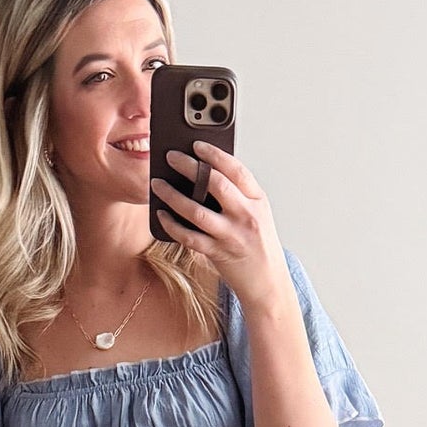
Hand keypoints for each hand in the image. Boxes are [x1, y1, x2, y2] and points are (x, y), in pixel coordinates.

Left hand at [151, 141, 291, 315]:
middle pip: (215, 184)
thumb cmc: (258, 244)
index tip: (196, 144)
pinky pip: (189, 237)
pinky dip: (172, 225)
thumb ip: (237, 194)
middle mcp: (246, 215)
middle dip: (190, 167)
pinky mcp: (218, 253)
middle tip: (170, 157)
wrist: (267, 281)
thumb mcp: (257, 213)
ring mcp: (232, 235)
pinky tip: (161, 215)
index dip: (215, 154)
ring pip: (197, 211)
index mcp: (257, 200)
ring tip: (158, 184)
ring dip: (173, 196)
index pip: (236, 169)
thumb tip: (202, 173)